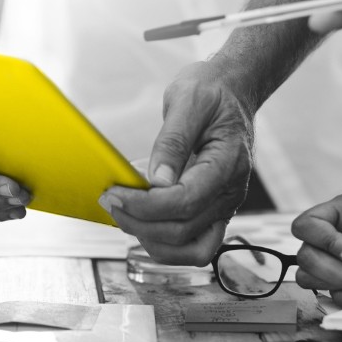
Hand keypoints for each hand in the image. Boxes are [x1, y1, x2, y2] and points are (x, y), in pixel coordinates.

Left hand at [98, 62, 253, 265]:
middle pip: (183, 230)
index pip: (185, 201)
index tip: (115, 195)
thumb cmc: (211, 93)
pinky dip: (165, 244)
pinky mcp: (214, 212)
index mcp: (229, 163)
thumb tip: (157, 181)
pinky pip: (193, 245)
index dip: (145, 205)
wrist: (231, 93)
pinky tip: (142, 226)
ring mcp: (224, 206)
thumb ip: (173, 142)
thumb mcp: (189, 101)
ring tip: (123, 216)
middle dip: (139, 222)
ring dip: (150, 239)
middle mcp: (231, 192)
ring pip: (190, 248)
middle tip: (109, 201)